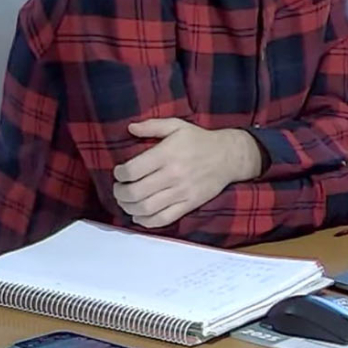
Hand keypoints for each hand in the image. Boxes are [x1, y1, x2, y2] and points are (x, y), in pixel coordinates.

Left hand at [112, 119, 261, 228]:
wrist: (229, 156)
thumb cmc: (199, 140)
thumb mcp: (176, 125)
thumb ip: (152, 126)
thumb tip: (130, 128)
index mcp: (166, 154)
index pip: (132, 170)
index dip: (119, 174)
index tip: (118, 173)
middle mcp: (173, 175)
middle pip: (136, 192)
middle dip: (120, 193)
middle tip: (118, 189)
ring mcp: (182, 192)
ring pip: (147, 208)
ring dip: (129, 208)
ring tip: (125, 202)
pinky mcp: (190, 204)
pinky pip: (165, 218)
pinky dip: (147, 221)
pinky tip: (138, 216)